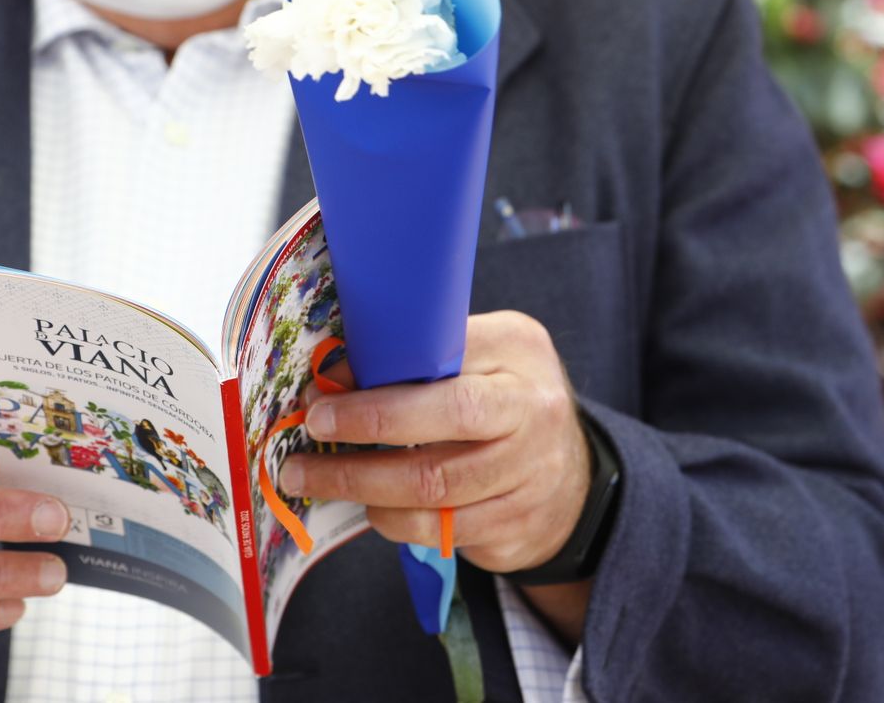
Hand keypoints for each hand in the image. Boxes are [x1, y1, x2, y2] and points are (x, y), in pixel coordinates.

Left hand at [281, 311, 589, 575]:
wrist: (575, 476)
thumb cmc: (506, 397)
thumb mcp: (482, 353)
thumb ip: (421, 356)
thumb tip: (334, 376)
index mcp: (518, 352)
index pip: (444, 363)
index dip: (377, 386)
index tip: (323, 397)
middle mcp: (532, 414)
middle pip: (443, 429)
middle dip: (364, 434)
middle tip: (309, 437)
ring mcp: (530, 478)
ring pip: (433, 491)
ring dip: (361, 486)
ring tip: (313, 478)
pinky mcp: (516, 528)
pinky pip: (440, 532)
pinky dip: (393, 520)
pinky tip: (368, 505)